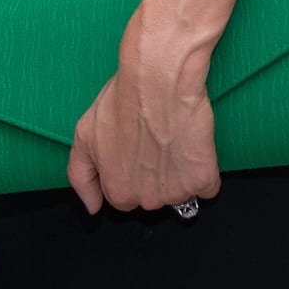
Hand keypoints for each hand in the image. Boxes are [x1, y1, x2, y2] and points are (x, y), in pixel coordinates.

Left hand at [66, 22, 220, 216]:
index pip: (124, 199)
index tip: (134, 152)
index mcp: (117, 192)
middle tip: (152, 143)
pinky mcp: (203, 180)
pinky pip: (207, 187)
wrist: (157, 80)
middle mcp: (146, 200)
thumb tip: (92, 208)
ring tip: (171, 140)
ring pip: (180, 193)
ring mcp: (176, 192)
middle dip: (153, 177)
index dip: (129, 173)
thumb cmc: (121, 102)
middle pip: (153, 199)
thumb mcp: (84, 135)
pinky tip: (191, 145)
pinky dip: (202, 170)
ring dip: (179, 173)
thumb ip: (81, 176)